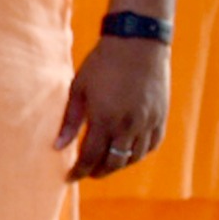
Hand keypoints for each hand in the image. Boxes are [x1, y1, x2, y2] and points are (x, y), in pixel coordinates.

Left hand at [56, 38, 167, 180]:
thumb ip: (70, 121)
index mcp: (105, 119)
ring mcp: (148, 121)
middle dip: (98, 172)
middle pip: (114, 163)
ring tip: (105, 164)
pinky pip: (152, 145)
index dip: (79, 171)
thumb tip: (57, 147)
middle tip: (87, 172)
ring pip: (134, 157)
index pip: (91, 157)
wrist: (138, 42)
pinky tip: (128, 152)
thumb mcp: (78, 89)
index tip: (70, 177)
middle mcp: (129, 125)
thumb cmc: (102, 63)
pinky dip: (139, 154)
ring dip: (118, 165)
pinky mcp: (161, 116)